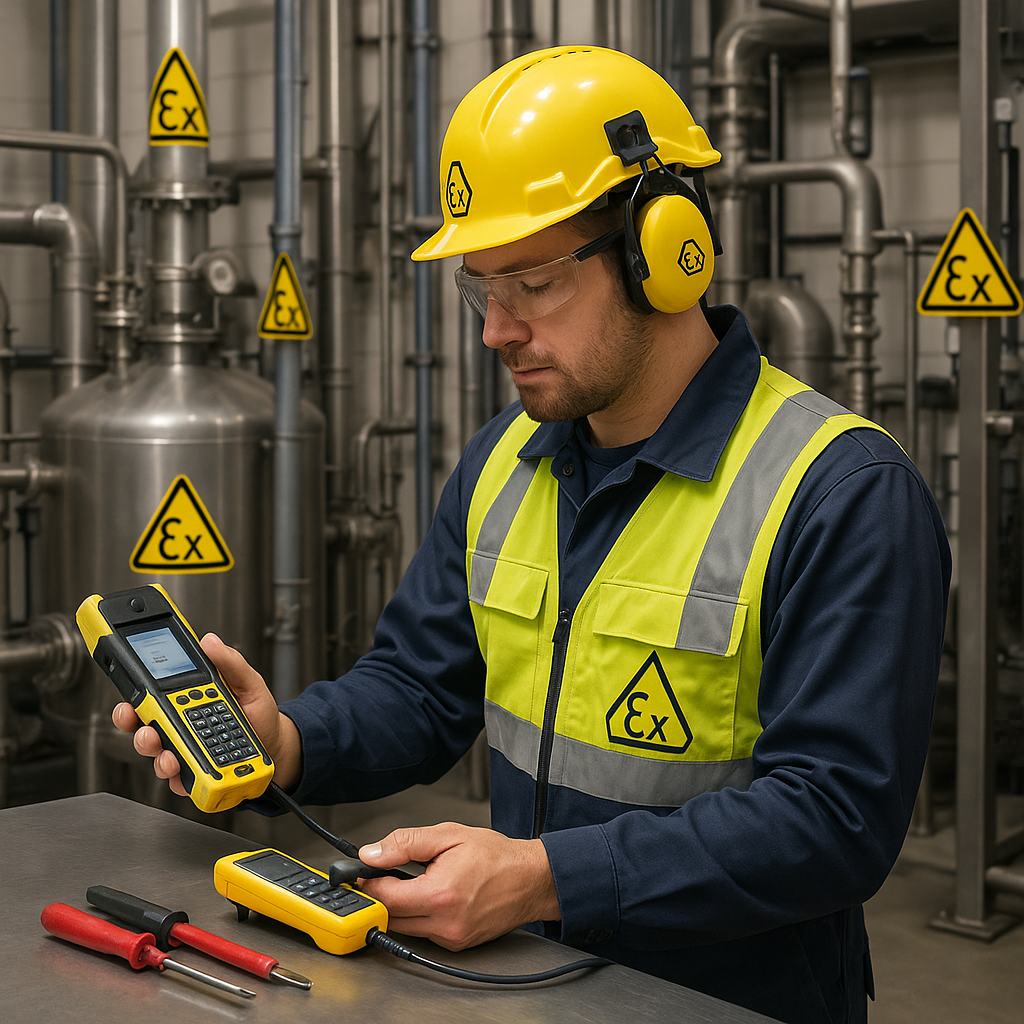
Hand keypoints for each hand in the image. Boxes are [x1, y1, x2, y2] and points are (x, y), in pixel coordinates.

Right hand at [110, 632, 302, 795]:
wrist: (279, 745)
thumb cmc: (259, 713)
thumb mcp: (248, 682)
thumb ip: (230, 662)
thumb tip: (210, 641)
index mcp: (187, 701)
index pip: (150, 699)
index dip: (133, 699)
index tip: (130, 699)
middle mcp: (180, 727)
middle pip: (144, 729)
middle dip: (136, 729)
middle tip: (145, 727)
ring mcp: (185, 752)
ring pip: (157, 756)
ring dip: (157, 755)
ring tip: (169, 754)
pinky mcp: (194, 775)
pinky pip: (178, 780)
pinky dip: (178, 776)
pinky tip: (185, 770)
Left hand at [356, 822, 559, 949]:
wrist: (531, 879)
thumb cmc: (497, 856)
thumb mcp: (448, 835)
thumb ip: (405, 843)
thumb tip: (371, 853)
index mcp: (440, 894)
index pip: (385, 897)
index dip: (368, 883)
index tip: (363, 872)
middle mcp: (444, 923)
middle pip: (390, 917)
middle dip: (383, 896)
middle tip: (385, 874)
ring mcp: (451, 938)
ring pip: (405, 928)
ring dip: (401, 907)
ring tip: (415, 882)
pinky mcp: (457, 945)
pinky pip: (424, 933)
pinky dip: (420, 916)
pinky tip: (432, 897)